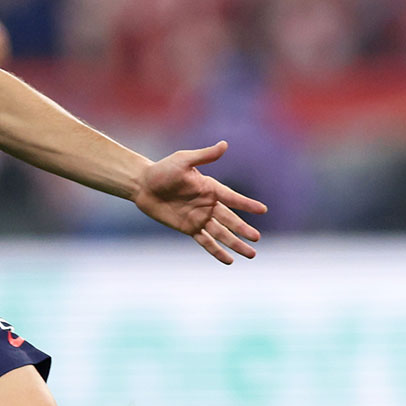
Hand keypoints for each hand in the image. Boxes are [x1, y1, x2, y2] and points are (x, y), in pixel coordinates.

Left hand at [132, 141, 267, 262]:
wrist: (143, 185)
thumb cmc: (163, 169)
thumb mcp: (183, 160)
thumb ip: (204, 156)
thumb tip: (224, 145)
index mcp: (210, 188)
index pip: (232, 198)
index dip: (246, 204)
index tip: (262, 210)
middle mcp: (208, 204)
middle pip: (230, 220)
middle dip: (243, 229)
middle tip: (257, 238)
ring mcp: (199, 218)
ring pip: (222, 234)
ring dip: (236, 244)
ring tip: (251, 254)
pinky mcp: (189, 228)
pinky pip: (205, 242)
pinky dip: (217, 251)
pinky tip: (229, 260)